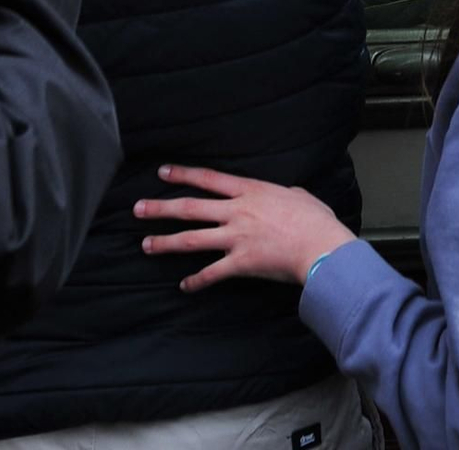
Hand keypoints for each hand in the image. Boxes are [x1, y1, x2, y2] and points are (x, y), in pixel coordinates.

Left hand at [137, 167, 353, 292]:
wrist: (320, 245)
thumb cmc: (314, 219)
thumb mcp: (296, 195)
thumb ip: (282, 194)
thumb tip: (285, 194)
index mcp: (249, 190)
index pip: (208, 179)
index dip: (183, 175)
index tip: (162, 173)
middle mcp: (236, 211)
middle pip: (190, 208)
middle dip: (161, 208)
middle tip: (138, 209)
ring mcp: (236, 237)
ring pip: (192, 239)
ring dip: (166, 242)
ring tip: (146, 244)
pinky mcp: (240, 263)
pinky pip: (212, 273)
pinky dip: (196, 281)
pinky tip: (184, 285)